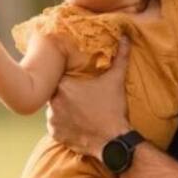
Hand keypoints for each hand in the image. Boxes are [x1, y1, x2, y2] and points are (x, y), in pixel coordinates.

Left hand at [47, 36, 132, 158]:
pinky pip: (55, 126)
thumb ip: (119, 57)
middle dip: (65, 94)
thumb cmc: (113, 109)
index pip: (58, 77)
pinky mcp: (55, 134)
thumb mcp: (116, 80)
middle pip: (55, 93)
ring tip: (79, 111)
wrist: (112, 140)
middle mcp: (53, 102)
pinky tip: (76, 123)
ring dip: (62, 109)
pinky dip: (63, 124)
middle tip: (81, 98)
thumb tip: (125, 37)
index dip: (67, 79)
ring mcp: (52, 119)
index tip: (77, 83)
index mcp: (64, 86)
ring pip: (53, 109)